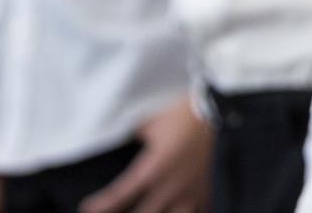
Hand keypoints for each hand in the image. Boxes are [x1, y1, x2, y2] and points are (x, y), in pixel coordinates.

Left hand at [80, 101, 213, 212]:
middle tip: (114, 212)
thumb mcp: (152, 120)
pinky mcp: (208, 190)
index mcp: (155, 168)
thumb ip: (133, 134)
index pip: (121, 195)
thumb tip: (113, 135)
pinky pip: (197, 212)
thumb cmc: (186, 112)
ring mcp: (192, 191)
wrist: (223, 108)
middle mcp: (172, 186)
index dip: (102, 205)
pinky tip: (178, 210)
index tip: (88, 208)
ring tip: (150, 210)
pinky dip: (184, 212)